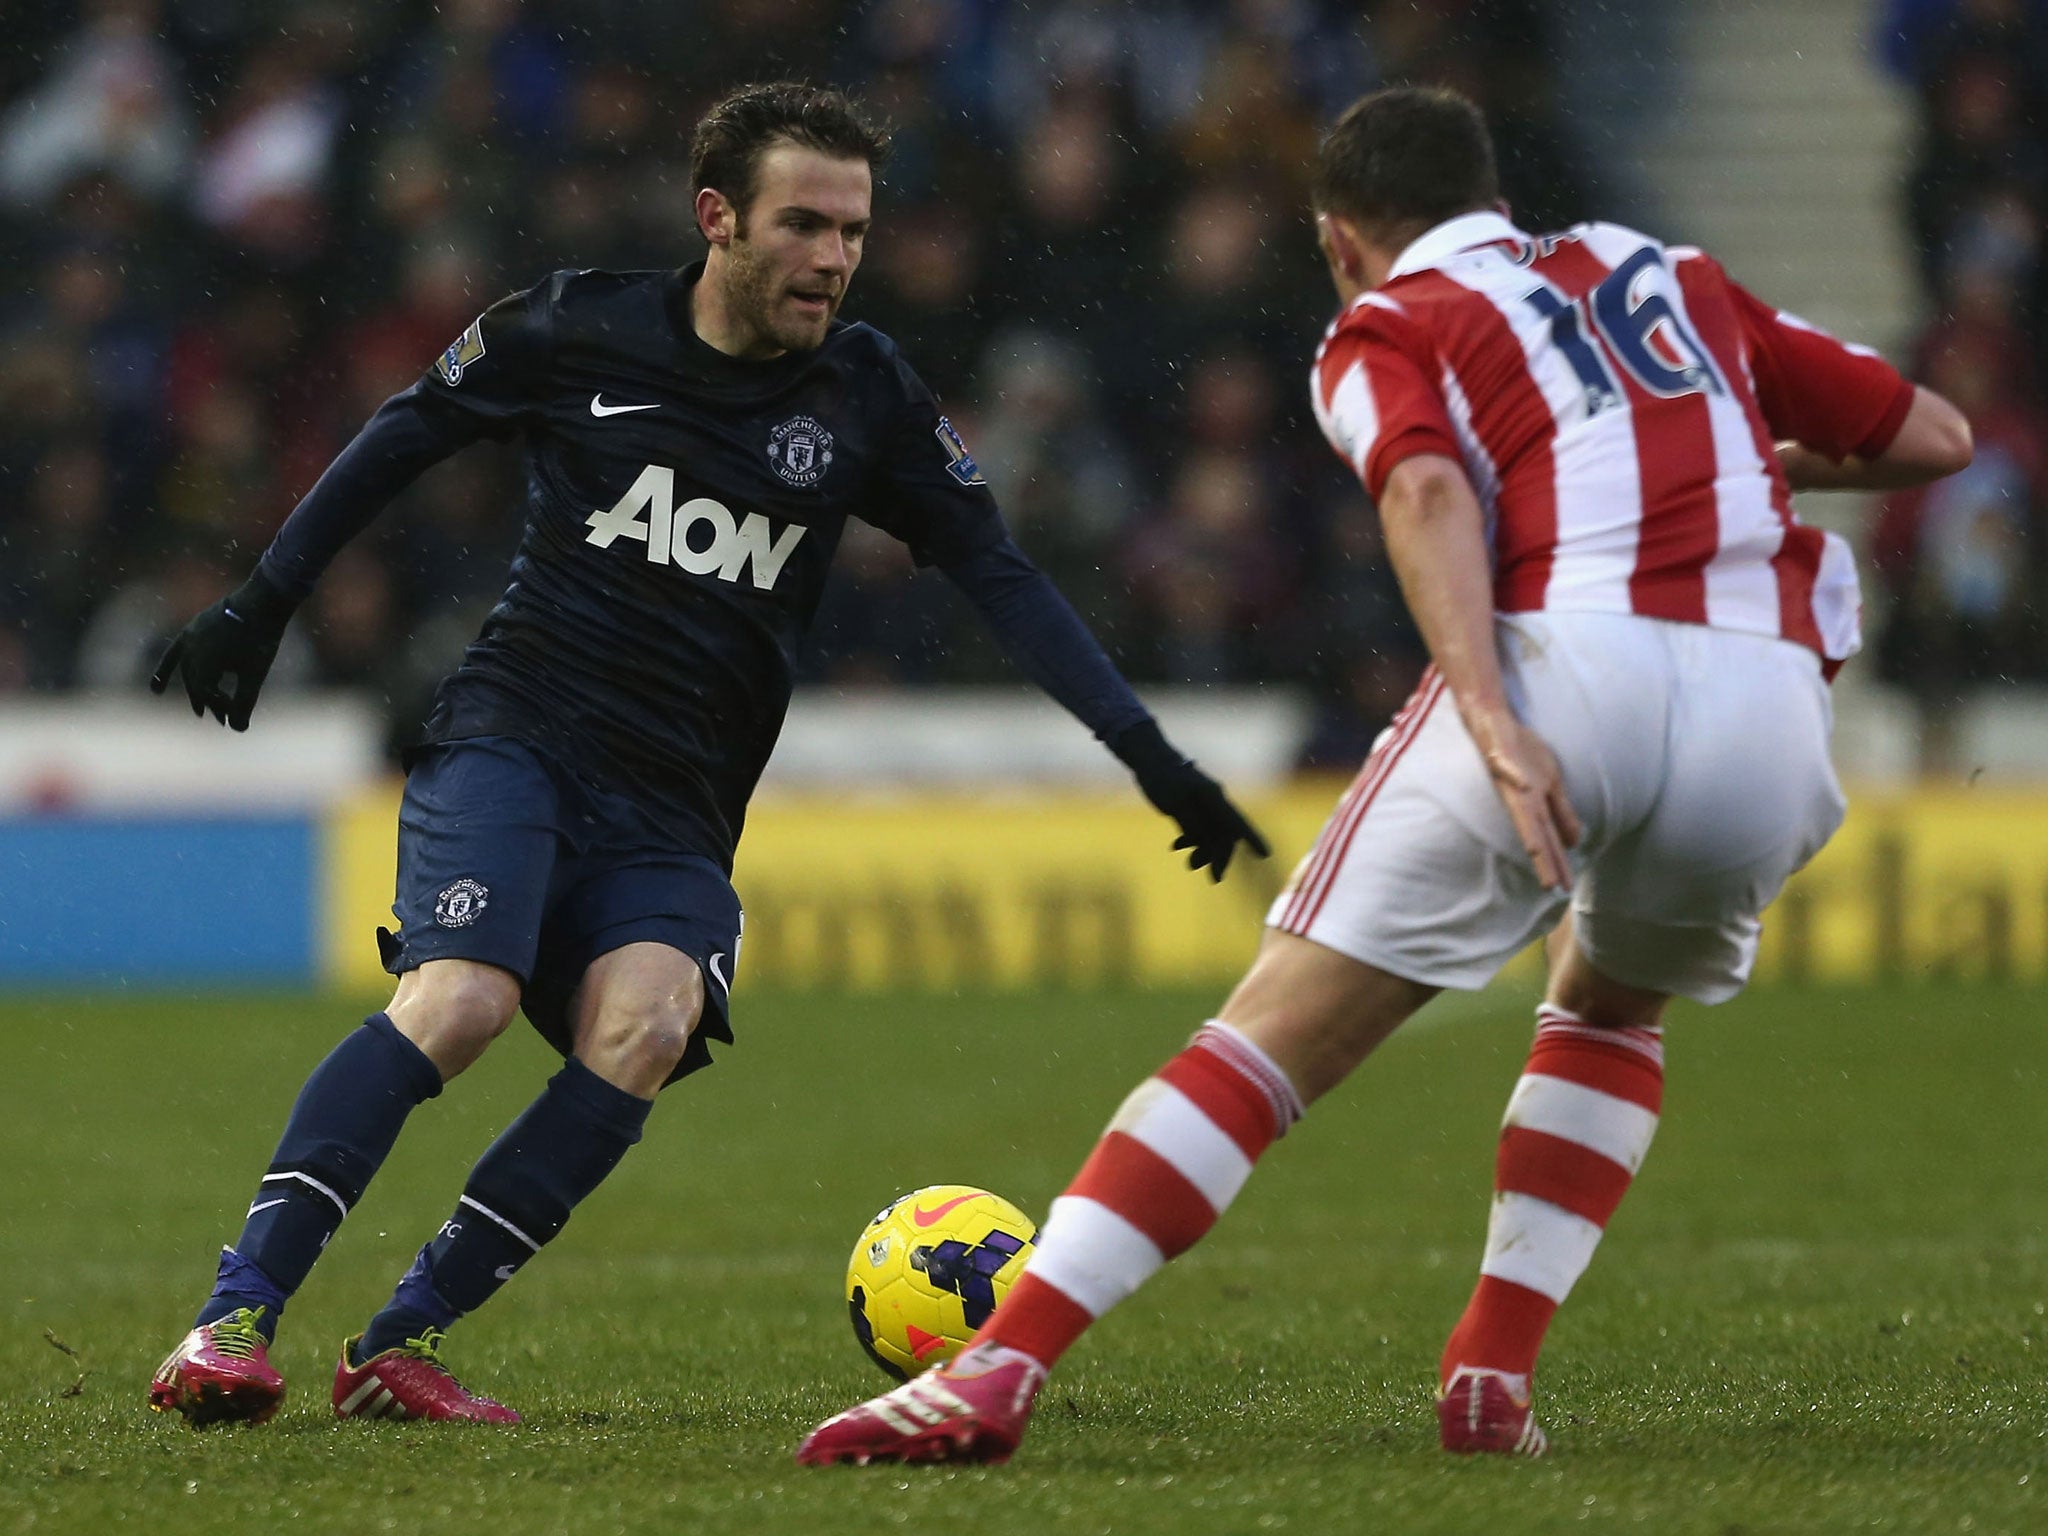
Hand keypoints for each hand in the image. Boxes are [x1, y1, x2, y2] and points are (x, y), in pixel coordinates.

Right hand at [149, 569, 296, 730]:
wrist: (263, 600)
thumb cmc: (261, 638)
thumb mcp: (255, 673)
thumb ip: (245, 701)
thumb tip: (239, 730)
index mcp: (205, 662)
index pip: (206, 694)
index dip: (218, 708)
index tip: (230, 720)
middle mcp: (191, 650)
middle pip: (196, 683)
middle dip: (209, 701)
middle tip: (220, 718)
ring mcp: (189, 638)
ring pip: (188, 671)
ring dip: (194, 689)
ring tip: (200, 707)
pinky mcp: (192, 629)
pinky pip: (174, 653)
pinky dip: (165, 671)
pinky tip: (155, 689)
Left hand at [1111, 720, 1271, 881]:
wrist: (1150, 760)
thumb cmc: (1162, 778)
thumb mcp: (1175, 803)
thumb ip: (1191, 823)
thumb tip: (1204, 842)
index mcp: (1214, 797)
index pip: (1237, 822)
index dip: (1252, 839)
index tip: (1265, 855)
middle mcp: (1213, 801)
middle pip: (1225, 834)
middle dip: (1221, 856)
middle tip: (1215, 878)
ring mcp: (1203, 805)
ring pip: (1211, 834)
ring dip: (1204, 851)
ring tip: (1190, 864)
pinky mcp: (1192, 808)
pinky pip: (1199, 830)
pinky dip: (1191, 841)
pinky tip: (1176, 847)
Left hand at [1463, 706, 1580, 891]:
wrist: (1495, 722)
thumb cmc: (1522, 754)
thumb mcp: (1550, 785)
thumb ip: (1561, 813)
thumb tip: (1574, 842)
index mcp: (1531, 805)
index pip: (1547, 838)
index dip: (1555, 861)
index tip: (1563, 888)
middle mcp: (1519, 797)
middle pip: (1533, 832)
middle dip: (1542, 857)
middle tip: (1550, 886)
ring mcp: (1508, 777)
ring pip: (1518, 807)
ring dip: (1527, 827)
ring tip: (1534, 851)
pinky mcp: (1498, 756)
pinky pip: (1506, 764)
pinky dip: (1515, 775)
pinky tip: (1525, 786)